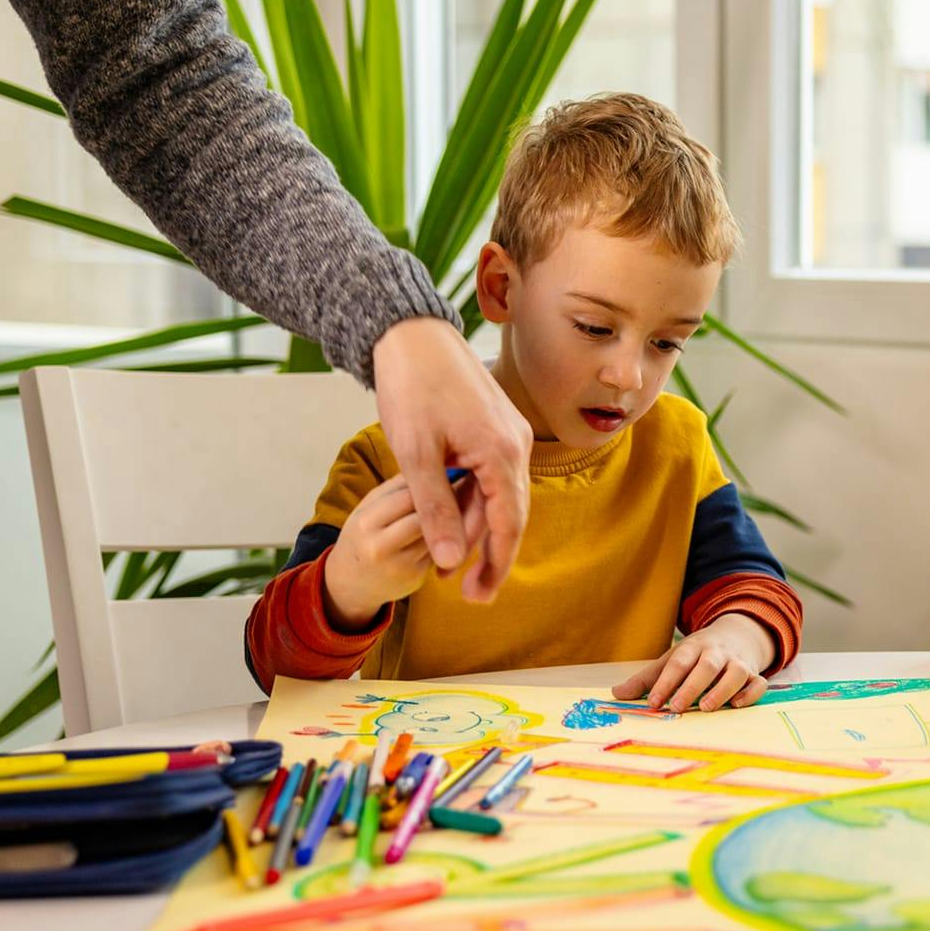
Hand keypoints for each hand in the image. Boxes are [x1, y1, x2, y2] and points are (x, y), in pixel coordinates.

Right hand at [322, 475, 468, 629]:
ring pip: (436, 532)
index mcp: (366, 520)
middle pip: (424, 513)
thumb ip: (396, 489)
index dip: (432, 479)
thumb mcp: (369, 508)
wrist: (349, 582)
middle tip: (461, 485)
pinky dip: (449, 538)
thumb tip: (434, 464)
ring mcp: (399, 564)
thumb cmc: (364, 536)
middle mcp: (379, 544)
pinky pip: (439, 551)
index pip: (407, 493)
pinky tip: (452, 528)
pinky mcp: (415, 577)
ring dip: (452, 517)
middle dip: (445, 497)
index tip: (447, 469)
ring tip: (460, 504)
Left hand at [372, 317, 530, 602]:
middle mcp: (518, 445)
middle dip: (488, 554)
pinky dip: (476, 500)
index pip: (509, 525)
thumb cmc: (411, 386)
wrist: (411, 332)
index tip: (478, 597)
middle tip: (461, 590)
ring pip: (501, 495)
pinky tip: (453, 516)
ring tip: (446, 559)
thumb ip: (436, 510)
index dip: (496, 566)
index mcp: (503, 453)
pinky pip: (495, 475)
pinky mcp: (499, 427)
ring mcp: (511, 435)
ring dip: (478, 528)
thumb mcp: (416, 454)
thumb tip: (450, 560)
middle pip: (510, 514)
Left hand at [612, 615, 777, 711]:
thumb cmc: (699, 653)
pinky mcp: (755, 673)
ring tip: (706, 707)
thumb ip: (647, 678)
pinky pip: (758, 683)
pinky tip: (737, 705)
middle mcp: (717, 652)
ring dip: (722, 690)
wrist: (740, 633)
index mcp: (694, 646)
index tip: (653, 701)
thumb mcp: (674, 658)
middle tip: (677, 707)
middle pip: (706, 666)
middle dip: (691, 686)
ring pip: (735, 673)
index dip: (666, 681)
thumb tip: (617, 694)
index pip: (678, 662)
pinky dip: (750, 694)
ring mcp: (738, 662)